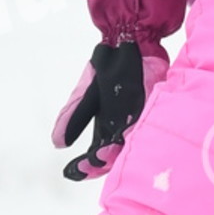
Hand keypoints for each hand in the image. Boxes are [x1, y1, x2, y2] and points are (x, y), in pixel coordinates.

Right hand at [53, 42, 152, 182]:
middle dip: (104, 162)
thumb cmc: (107, 71)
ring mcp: (141, 119)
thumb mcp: (85, 94)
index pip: (98, 158)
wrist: (126, 43)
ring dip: (120, 150)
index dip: (88, 167)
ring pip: (132, 143)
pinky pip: (148, 122)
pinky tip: (127, 133)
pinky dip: (137, 129)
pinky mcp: (155, 105)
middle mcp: (125, 130)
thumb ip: (73, 115)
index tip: (76, 170)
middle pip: (117, 156)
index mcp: (107, 132)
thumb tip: (57, 142)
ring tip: (108, 150)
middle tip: (95, 159)